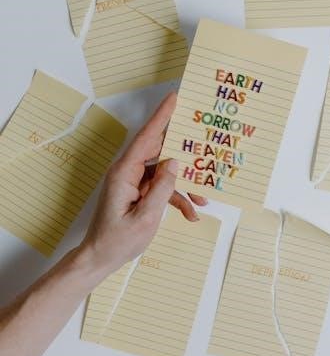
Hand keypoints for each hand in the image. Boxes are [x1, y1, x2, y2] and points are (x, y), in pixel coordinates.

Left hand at [79, 92, 205, 275]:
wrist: (100, 258)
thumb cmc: (118, 241)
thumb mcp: (145, 217)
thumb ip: (162, 188)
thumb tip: (175, 163)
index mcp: (125, 172)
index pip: (146, 137)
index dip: (162, 116)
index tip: (175, 97)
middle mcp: (128, 171)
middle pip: (159, 149)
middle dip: (183, 149)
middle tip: (202, 139)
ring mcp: (133, 181)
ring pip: (164, 171)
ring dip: (183, 184)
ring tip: (201, 199)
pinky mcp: (138, 191)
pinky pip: (161, 187)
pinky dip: (176, 197)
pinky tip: (190, 213)